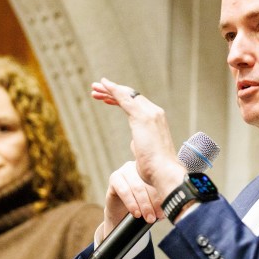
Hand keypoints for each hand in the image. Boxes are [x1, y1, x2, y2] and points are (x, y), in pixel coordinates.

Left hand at [91, 79, 185, 206]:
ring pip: (127, 95)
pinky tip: (104, 86)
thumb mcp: (145, 152)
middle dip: (112, 92)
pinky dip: (114, 90)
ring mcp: (150, 113)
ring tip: (94, 89)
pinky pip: (126, 98)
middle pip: (131, 96)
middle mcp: (155, 113)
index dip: (119, 100)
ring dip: (109, 90)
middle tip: (95, 90)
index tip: (105, 100)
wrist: (164, 173)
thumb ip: (140, 144)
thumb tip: (134, 142)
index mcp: (156, 120)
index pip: (136, 104)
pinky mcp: (142, 117)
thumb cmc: (155, 168)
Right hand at [103, 160, 163, 235]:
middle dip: (154, 202)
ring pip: (137, 187)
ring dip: (144, 204)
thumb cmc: (140, 206)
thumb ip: (162, 200)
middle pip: (149, 183)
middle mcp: (139, 167)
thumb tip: (172, 206)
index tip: (168, 208)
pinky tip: (135, 213)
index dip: (164, 194)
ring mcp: (126, 170)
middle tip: (157, 217)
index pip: (160, 180)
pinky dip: (131, 203)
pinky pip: (124, 190)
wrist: (121, 213)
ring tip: (148, 217)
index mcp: (152, 170)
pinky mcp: (115, 178)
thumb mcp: (153, 202)